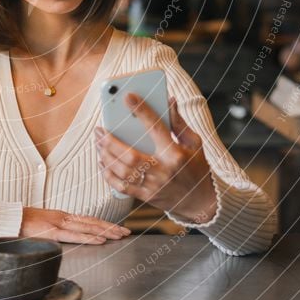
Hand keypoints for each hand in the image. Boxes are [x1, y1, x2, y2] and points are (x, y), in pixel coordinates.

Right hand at [20, 207, 130, 244]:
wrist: (7, 219)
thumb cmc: (21, 224)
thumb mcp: (41, 226)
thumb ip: (54, 230)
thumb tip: (63, 237)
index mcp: (61, 217)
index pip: (87, 220)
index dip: (103, 224)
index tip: (117, 228)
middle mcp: (63, 217)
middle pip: (92, 222)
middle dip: (111, 227)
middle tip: (127, 231)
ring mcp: (58, 223)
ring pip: (88, 227)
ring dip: (106, 230)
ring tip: (120, 235)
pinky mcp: (52, 231)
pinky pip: (75, 235)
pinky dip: (90, 236)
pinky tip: (101, 239)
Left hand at [95, 94, 217, 223]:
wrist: (201, 203)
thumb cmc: (197, 168)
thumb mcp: (194, 143)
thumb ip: (179, 123)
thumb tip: (169, 100)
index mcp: (175, 154)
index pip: (156, 128)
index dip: (142, 111)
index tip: (128, 97)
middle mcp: (163, 170)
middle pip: (130, 154)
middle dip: (110, 141)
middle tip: (99, 129)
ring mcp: (154, 186)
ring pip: (122, 170)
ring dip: (106, 155)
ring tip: (97, 142)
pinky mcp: (147, 197)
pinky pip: (122, 186)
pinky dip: (108, 174)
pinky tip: (102, 162)